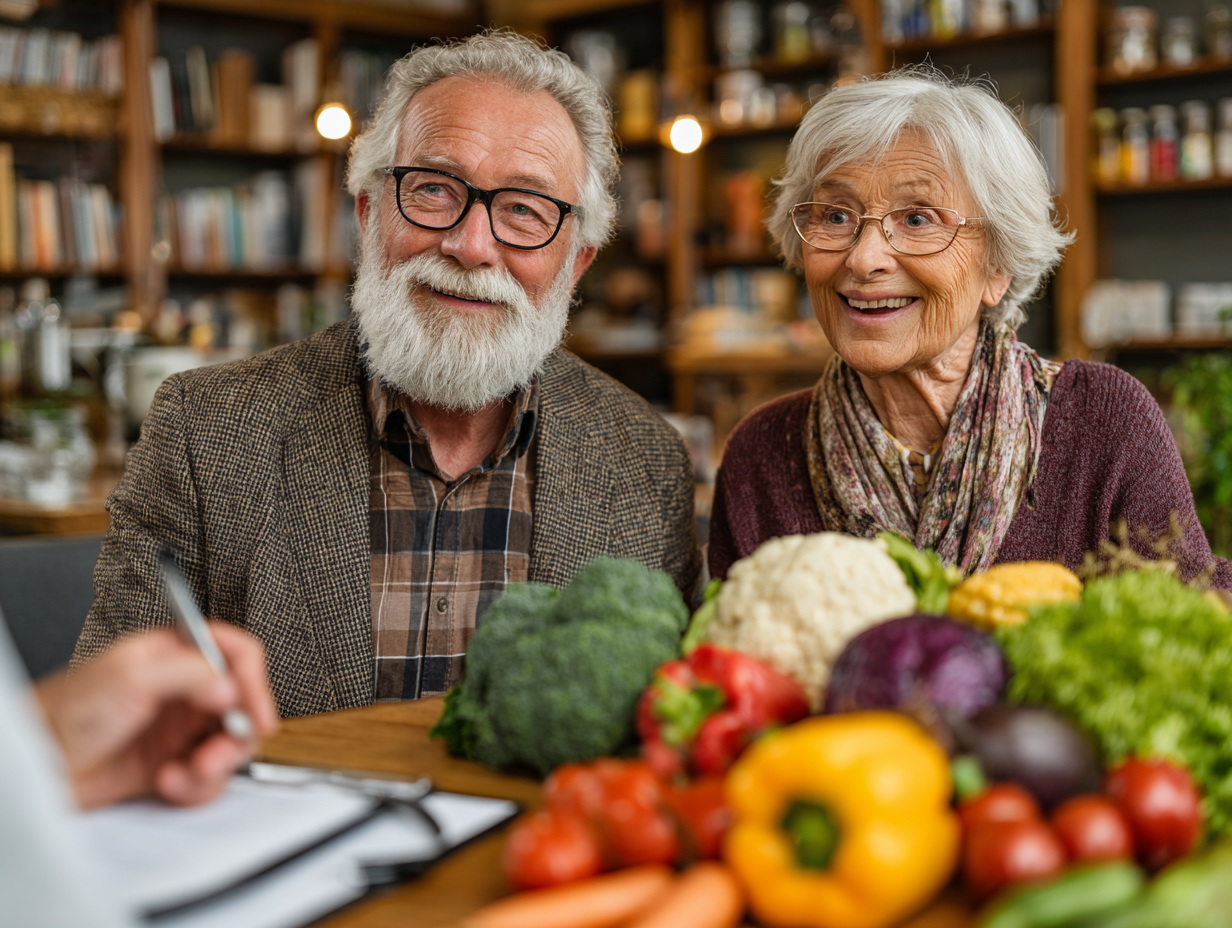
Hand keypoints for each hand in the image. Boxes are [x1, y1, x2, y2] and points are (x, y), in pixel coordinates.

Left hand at [34, 624, 278, 809]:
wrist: (37, 767)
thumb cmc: (65, 712)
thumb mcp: (129, 677)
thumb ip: (189, 673)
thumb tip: (233, 686)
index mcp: (176, 654)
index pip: (236, 654)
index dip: (254, 681)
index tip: (257, 713)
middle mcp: (184, 690)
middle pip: (243, 705)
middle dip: (237, 733)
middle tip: (219, 752)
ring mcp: (180, 729)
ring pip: (231, 745)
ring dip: (217, 765)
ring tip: (191, 771)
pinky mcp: (173, 765)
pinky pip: (209, 779)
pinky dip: (196, 787)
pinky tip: (168, 782)